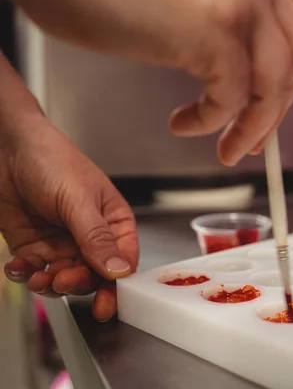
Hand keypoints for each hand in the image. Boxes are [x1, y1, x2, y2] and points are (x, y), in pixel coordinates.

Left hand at [1, 115, 138, 320]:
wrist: (6, 147)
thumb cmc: (53, 160)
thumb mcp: (79, 200)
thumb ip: (97, 238)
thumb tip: (119, 271)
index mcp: (114, 222)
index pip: (123, 260)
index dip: (117, 284)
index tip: (105, 303)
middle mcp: (90, 237)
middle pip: (93, 275)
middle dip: (78, 283)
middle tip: (63, 280)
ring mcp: (62, 243)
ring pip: (64, 279)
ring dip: (50, 283)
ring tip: (38, 275)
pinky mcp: (34, 247)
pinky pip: (35, 272)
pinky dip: (26, 275)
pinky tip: (20, 267)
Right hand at [6, 0, 292, 164]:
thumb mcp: (194, 0)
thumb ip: (233, 22)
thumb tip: (258, 74)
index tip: (276, 101)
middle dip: (275, 109)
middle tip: (253, 139)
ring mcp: (242, 1)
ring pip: (274, 85)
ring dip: (254, 127)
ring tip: (229, 149)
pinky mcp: (213, 29)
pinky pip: (232, 97)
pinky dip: (212, 122)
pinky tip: (184, 124)